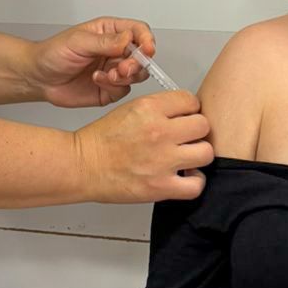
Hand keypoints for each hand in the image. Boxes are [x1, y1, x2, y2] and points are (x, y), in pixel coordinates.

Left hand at [32, 19, 155, 108]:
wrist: (38, 78)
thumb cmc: (53, 53)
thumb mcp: (78, 41)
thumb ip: (105, 41)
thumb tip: (128, 39)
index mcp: (110, 32)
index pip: (139, 31)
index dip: (147, 40)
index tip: (147, 50)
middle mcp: (115, 51)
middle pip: (142, 55)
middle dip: (136, 63)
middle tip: (123, 69)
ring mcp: (113, 70)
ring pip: (137, 74)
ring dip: (126, 76)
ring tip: (108, 76)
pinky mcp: (109, 89)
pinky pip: (123, 90)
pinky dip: (114, 87)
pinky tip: (97, 80)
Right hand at [76, 89, 212, 202]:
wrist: (81, 166)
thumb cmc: (101, 141)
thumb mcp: (130, 109)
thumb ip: (160, 109)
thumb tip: (185, 114)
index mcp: (150, 108)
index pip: (191, 101)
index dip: (189, 110)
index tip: (184, 118)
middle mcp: (159, 131)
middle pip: (203, 125)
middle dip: (196, 132)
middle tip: (186, 138)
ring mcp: (162, 160)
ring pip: (206, 153)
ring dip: (198, 155)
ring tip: (186, 158)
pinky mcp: (161, 186)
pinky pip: (197, 185)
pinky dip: (194, 182)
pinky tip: (184, 177)